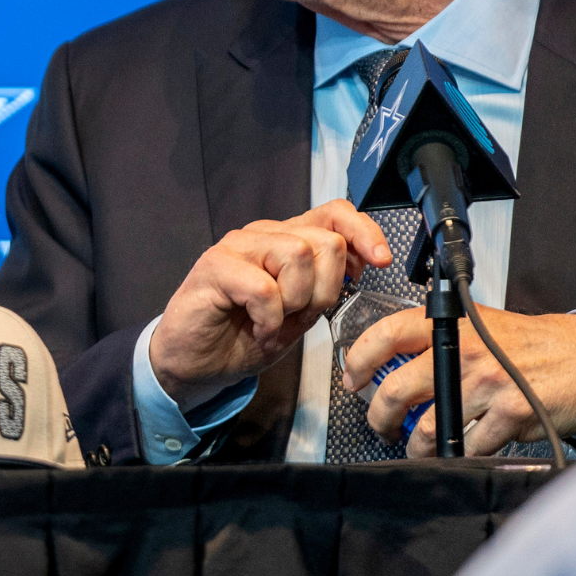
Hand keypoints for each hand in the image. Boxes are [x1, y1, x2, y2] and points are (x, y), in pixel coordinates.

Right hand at [150, 200, 390, 407]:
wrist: (196, 362)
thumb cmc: (242, 335)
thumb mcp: (300, 313)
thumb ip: (326, 285)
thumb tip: (363, 261)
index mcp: (285, 240)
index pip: (335, 213)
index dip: (363, 231)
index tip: (378, 261)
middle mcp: (262, 235)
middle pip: (325, 241)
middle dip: (325, 289)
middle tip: (299, 314)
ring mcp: (236, 247)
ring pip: (298, 255)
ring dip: (295, 301)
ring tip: (273, 320)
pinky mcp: (214, 266)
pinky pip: (265, 288)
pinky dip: (269, 318)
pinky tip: (257, 326)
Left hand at [343, 305, 575, 455]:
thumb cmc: (523, 344)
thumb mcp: (473, 324)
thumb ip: (434, 337)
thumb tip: (389, 363)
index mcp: (448, 325)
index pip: (385, 335)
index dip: (359, 359)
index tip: (352, 378)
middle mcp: (462, 351)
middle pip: (397, 390)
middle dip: (379, 416)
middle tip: (379, 424)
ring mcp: (486, 384)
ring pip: (428, 427)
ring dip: (415, 445)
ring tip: (414, 446)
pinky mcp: (509, 414)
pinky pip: (468, 445)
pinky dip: (458, 453)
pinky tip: (457, 450)